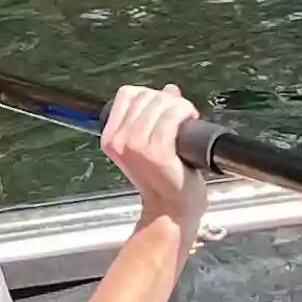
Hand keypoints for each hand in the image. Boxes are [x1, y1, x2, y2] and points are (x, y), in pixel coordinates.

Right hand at [101, 83, 217, 246]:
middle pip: (147, 96)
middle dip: (168, 101)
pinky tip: (191, 121)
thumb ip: (155, 115)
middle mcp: (120, 140)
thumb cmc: (163, 181)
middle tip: (179, 117)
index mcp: (111, 138)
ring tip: (186, 120)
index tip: (162, 109)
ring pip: (163, 103)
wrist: (171, 211)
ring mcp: (137, 145)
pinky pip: (174, 116)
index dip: (149, 95)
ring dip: (180, 107)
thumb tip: (170, 90)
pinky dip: (185, 114)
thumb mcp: (148, 145)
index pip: (127, 94)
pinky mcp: (157, 152)